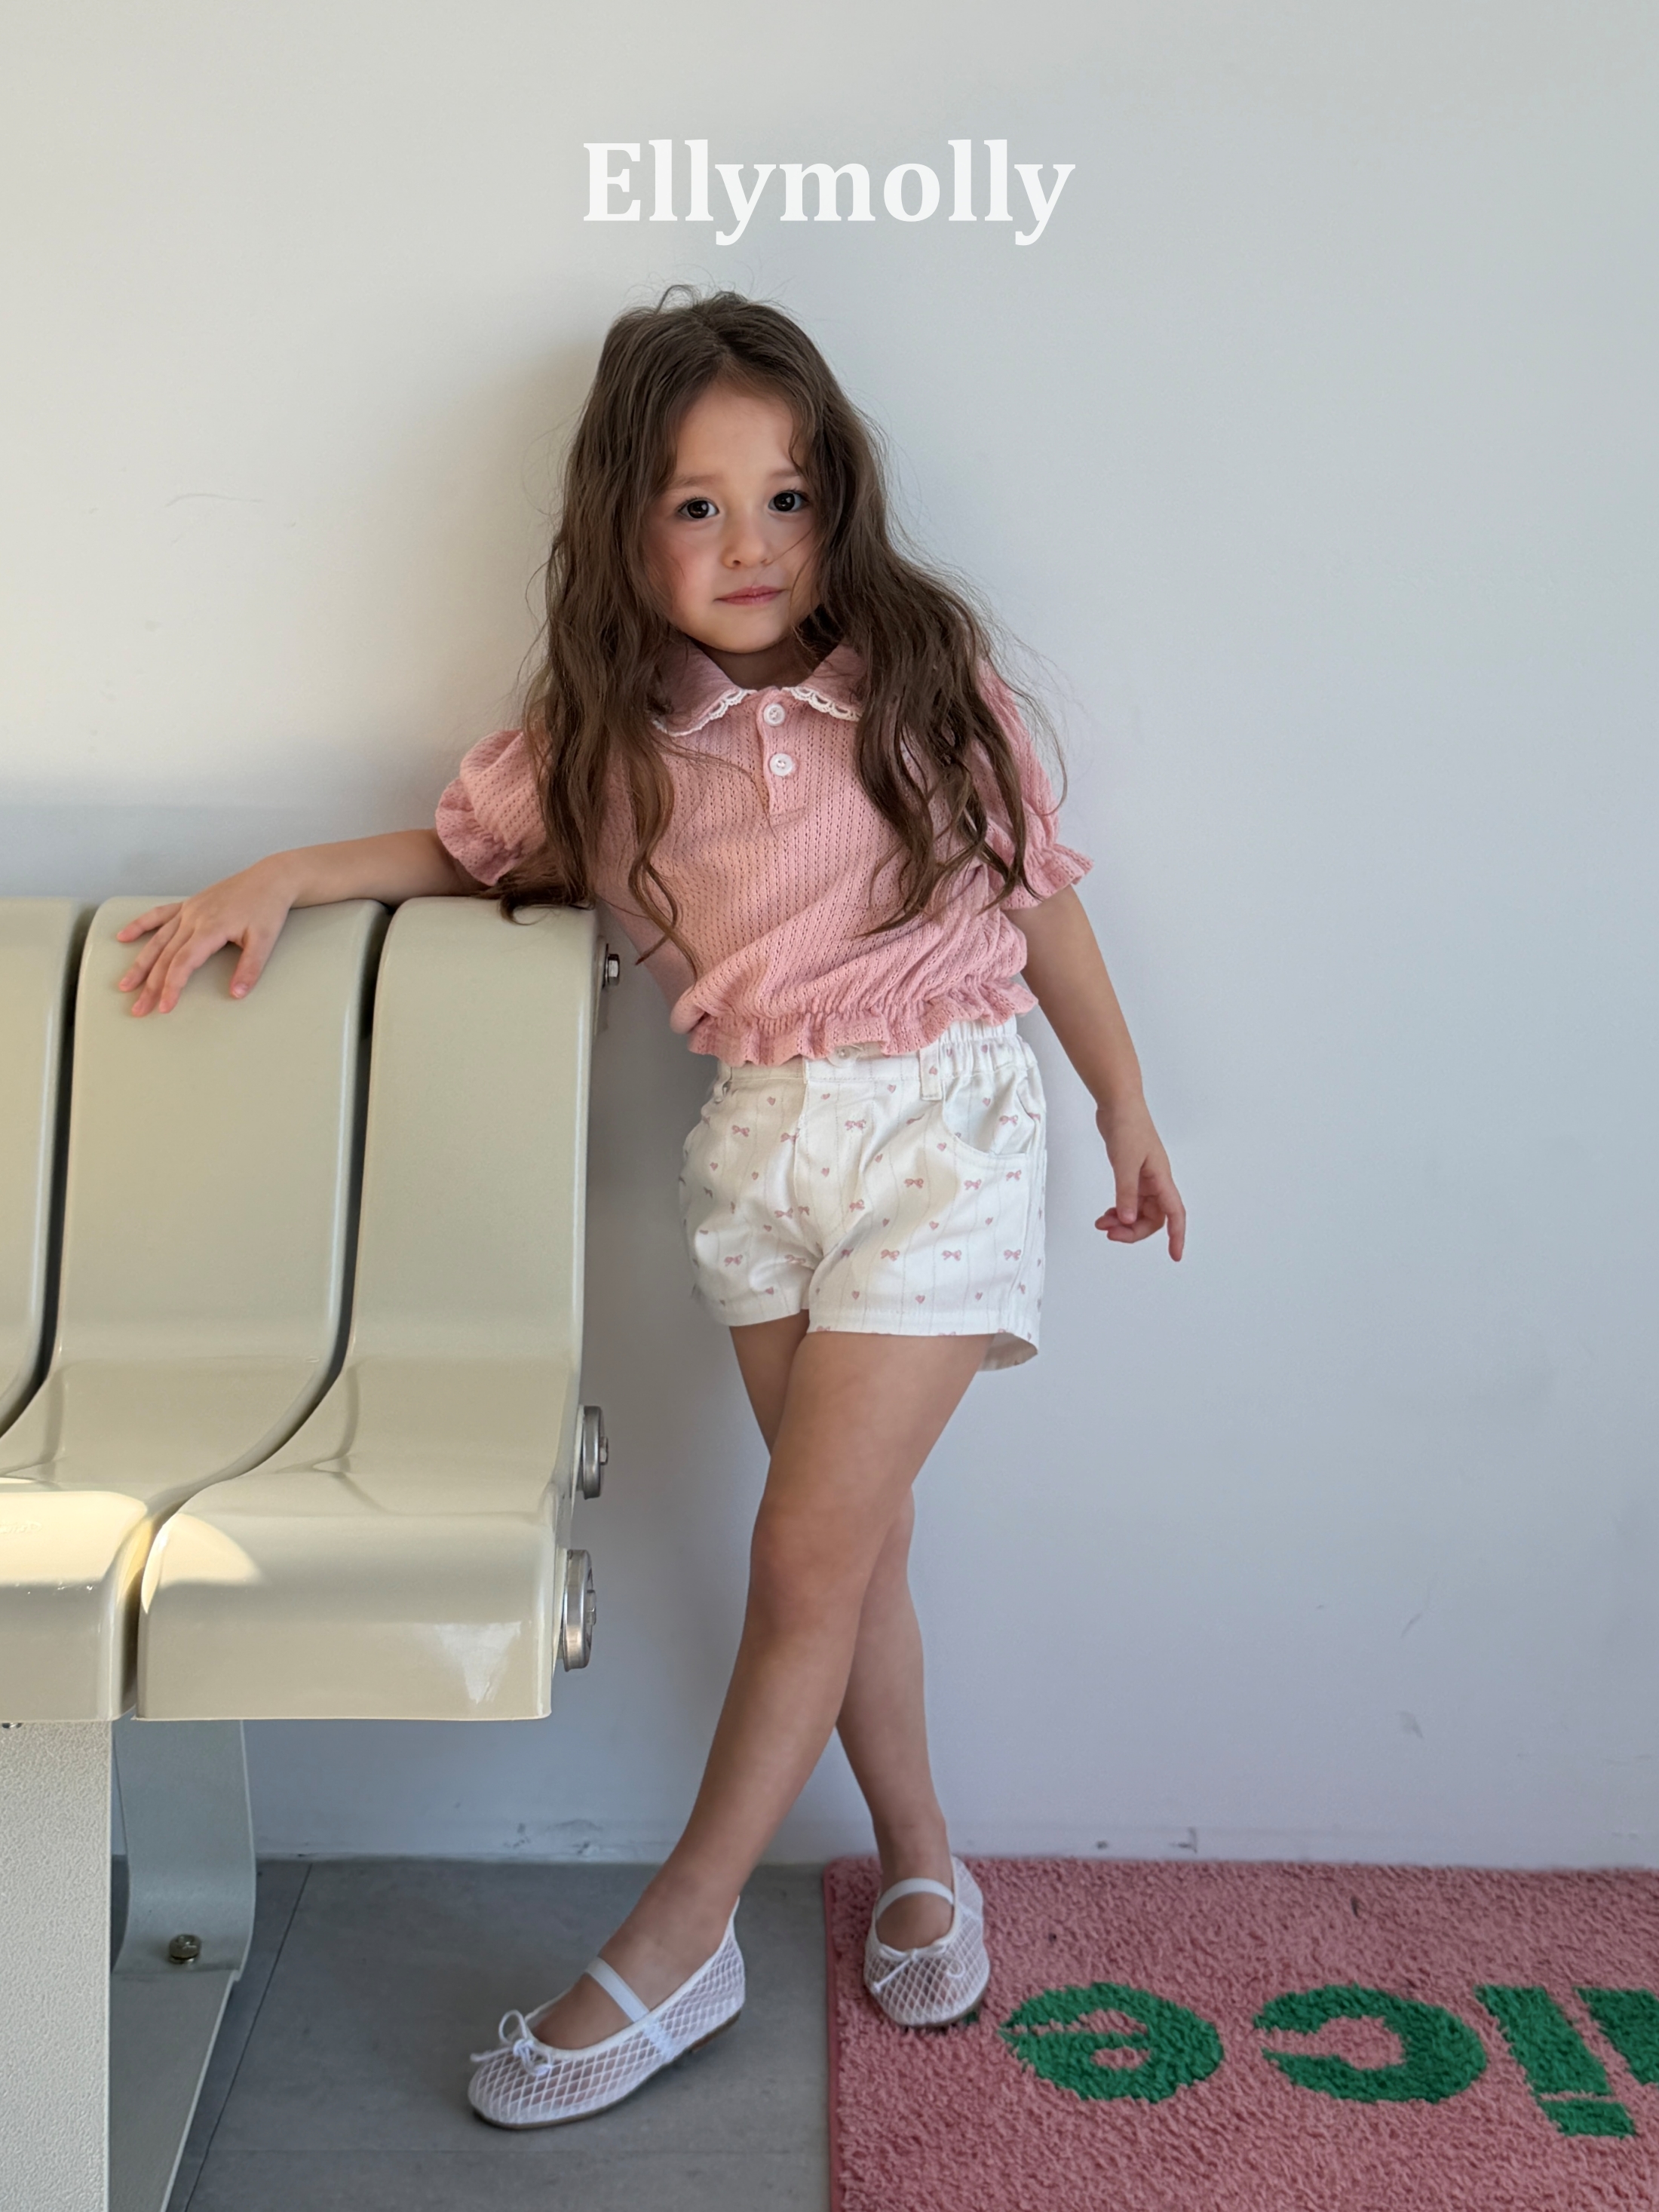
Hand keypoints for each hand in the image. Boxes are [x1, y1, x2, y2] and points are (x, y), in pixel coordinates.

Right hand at [115, 858, 299, 1014]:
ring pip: (158, 939)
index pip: (183, 962)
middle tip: (139, 1009)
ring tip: (125, 984)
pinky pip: (159, 915)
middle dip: (150, 985)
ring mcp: (189, 910)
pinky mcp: (189, 904)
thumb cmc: (268, 908)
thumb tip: (237, 994)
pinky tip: (123, 936)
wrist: (270, 878)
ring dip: (140, 963)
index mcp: (211, 927)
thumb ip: (250, 968)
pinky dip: (140, 925)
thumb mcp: (265, 940)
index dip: (172, 986)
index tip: (164, 1007)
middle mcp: (193, 918)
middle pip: (165, 956)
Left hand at [1095, 1098, 1185, 1259]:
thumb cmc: (1127, 1126)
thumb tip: (1128, 1219)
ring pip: (1139, 1211)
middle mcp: (1156, 1181)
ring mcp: (1144, 1177)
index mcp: (1161, 1179)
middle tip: (1110, 1233)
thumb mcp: (1125, 1163)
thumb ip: (1126, 1193)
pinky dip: (1118, 1210)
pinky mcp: (1131, 1173)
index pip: (1175, 1214)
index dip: (1176, 1236)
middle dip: (1133, 1231)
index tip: (1175, 1255)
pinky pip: (1129, 1201)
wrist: (1118, 1104)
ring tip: (1102, 1224)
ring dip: (1123, 1222)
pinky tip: (1106, 1213)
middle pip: (1153, 1218)